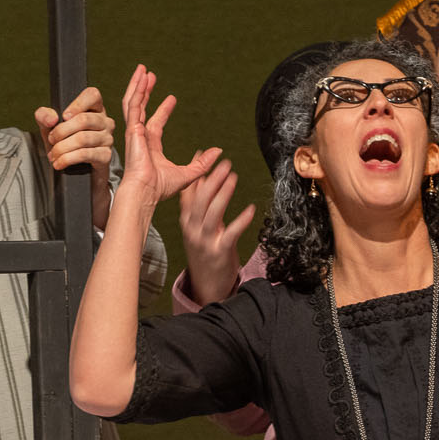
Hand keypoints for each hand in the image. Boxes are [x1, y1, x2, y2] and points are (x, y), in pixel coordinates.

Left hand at [32, 86, 115, 173]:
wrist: (74, 170)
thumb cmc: (65, 142)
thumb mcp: (50, 127)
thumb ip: (44, 116)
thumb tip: (51, 118)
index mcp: (94, 108)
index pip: (92, 95)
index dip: (77, 104)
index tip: (63, 116)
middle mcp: (105, 121)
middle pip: (83, 119)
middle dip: (61, 131)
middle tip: (51, 140)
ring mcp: (107, 138)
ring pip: (83, 138)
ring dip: (62, 148)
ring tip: (53, 154)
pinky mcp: (106, 156)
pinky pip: (85, 154)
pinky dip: (67, 159)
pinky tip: (59, 163)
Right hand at [118, 65, 221, 210]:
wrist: (145, 192)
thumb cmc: (159, 189)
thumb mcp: (188, 174)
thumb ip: (202, 162)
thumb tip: (218, 152)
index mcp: (150, 147)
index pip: (155, 123)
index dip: (163, 110)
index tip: (171, 98)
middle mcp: (139, 137)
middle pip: (140, 108)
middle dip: (144, 91)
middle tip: (148, 76)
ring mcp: (134, 132)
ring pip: (133, 102)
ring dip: (137, 85)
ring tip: (142, 70)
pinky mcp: (132, 129)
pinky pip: (133, 105)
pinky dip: (136, 90)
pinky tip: (141, 78)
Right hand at [178, 157, 255, 304]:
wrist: (207, 285)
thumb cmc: (205, 251)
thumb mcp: (197, 226)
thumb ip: (198, 202)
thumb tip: (199, 176)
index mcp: (186, 221)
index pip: (188, 194)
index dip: (194, 174)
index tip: (202, 154)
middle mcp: (192, 230)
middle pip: (199, 201)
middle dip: (211, 180)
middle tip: (223, 163)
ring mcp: (204, 241)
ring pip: (212, 214)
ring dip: (222, 194)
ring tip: (232, 177)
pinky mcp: (219, 252)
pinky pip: (230, 234)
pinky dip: (241, 221)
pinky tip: (251, 209)